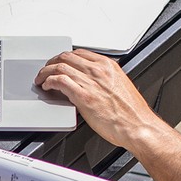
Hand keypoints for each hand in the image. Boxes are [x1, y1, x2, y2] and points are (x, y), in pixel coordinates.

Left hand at [35, 50, 164, 150]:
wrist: (138, 126)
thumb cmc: (131, 113)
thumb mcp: (119, 87)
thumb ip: (104, 81)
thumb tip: (91, 83)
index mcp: (108, 66)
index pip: (80, 53)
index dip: (65, 57)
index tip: (59, 63)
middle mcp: (98, 70)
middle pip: (67, 56)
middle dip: (52, 62)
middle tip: (46, 69)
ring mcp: (90, 82)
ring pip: (60, 66)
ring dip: (46, 72)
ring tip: (41, 79)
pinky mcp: (83, 96)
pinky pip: (59, 81)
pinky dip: (49, 81)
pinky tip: (47, 86)